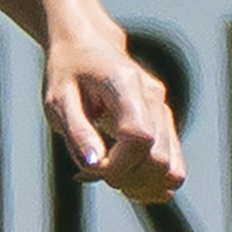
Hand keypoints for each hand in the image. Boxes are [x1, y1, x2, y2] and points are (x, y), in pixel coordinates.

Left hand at [45, 29, 184, 203]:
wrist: (87, 45)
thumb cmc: (67, 72)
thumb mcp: (58, 100)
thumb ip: (76, 132)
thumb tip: (94, 166)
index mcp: (127, 87)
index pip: (139, 138)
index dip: (117, 165)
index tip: (88, 168)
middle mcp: (155, 100)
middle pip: (160, 161)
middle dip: (125, 179)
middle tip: (92, 171)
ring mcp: (165, 113)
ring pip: (173, 170)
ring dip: (140, 186)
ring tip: (108, 176)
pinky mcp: (165, 126)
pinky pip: (173, 167)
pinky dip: (150, 183)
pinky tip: (122, 176)